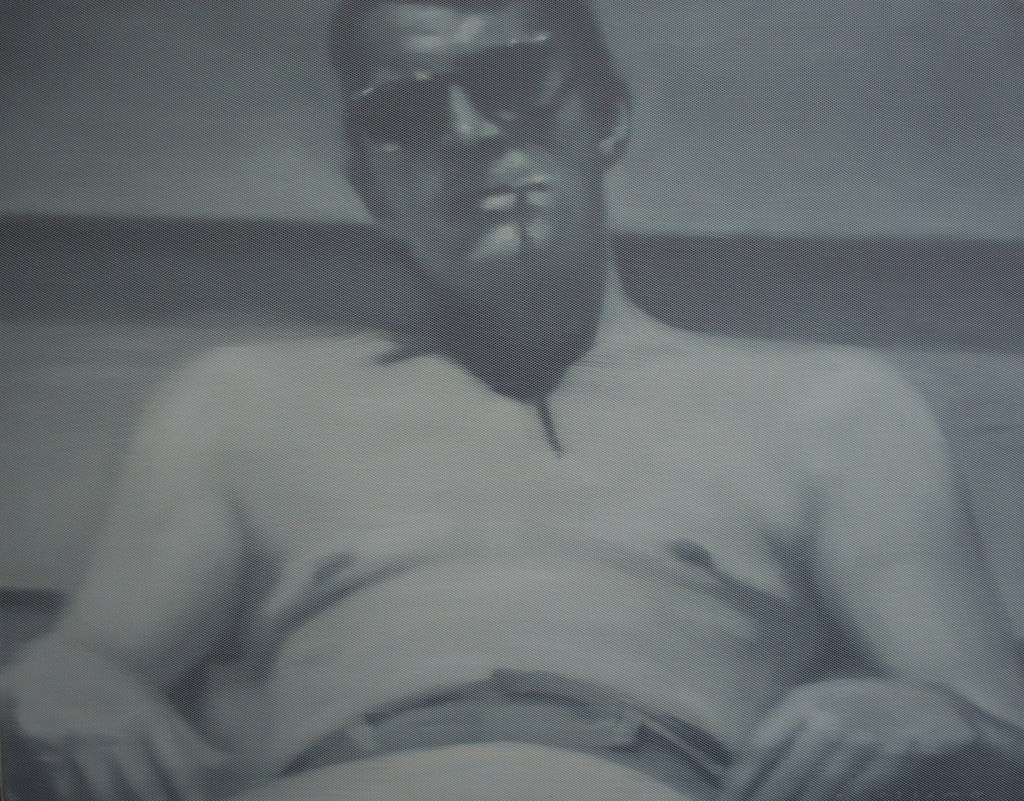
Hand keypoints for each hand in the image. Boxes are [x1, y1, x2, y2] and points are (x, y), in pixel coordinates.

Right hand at [2, 640, 231, 800]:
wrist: (53, 664)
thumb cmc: (113, 688)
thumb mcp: (153, 705)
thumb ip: (187, 739)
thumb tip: (225, 764)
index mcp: (149, 715)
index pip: (179, 763)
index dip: (193, 791)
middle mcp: (118, 729)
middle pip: (144, 785)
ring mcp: (81, 742)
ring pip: (107, 793)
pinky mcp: (48, 753)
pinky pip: (70, 792)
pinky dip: (83, 798)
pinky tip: (96, 799)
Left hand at [718, 678, 980, 800]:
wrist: (924, 707)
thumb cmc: (856, 706)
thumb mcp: (817, 703)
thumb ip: (785, 730)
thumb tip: (745, 768)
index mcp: (804, 701)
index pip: (763, 745)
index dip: (742, 777)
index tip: (726, 799)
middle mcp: (828, 719)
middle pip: (788, 773)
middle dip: (766, 799)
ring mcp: (859, 742)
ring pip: (819, 789)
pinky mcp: (886, 765)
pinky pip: (850, 795)